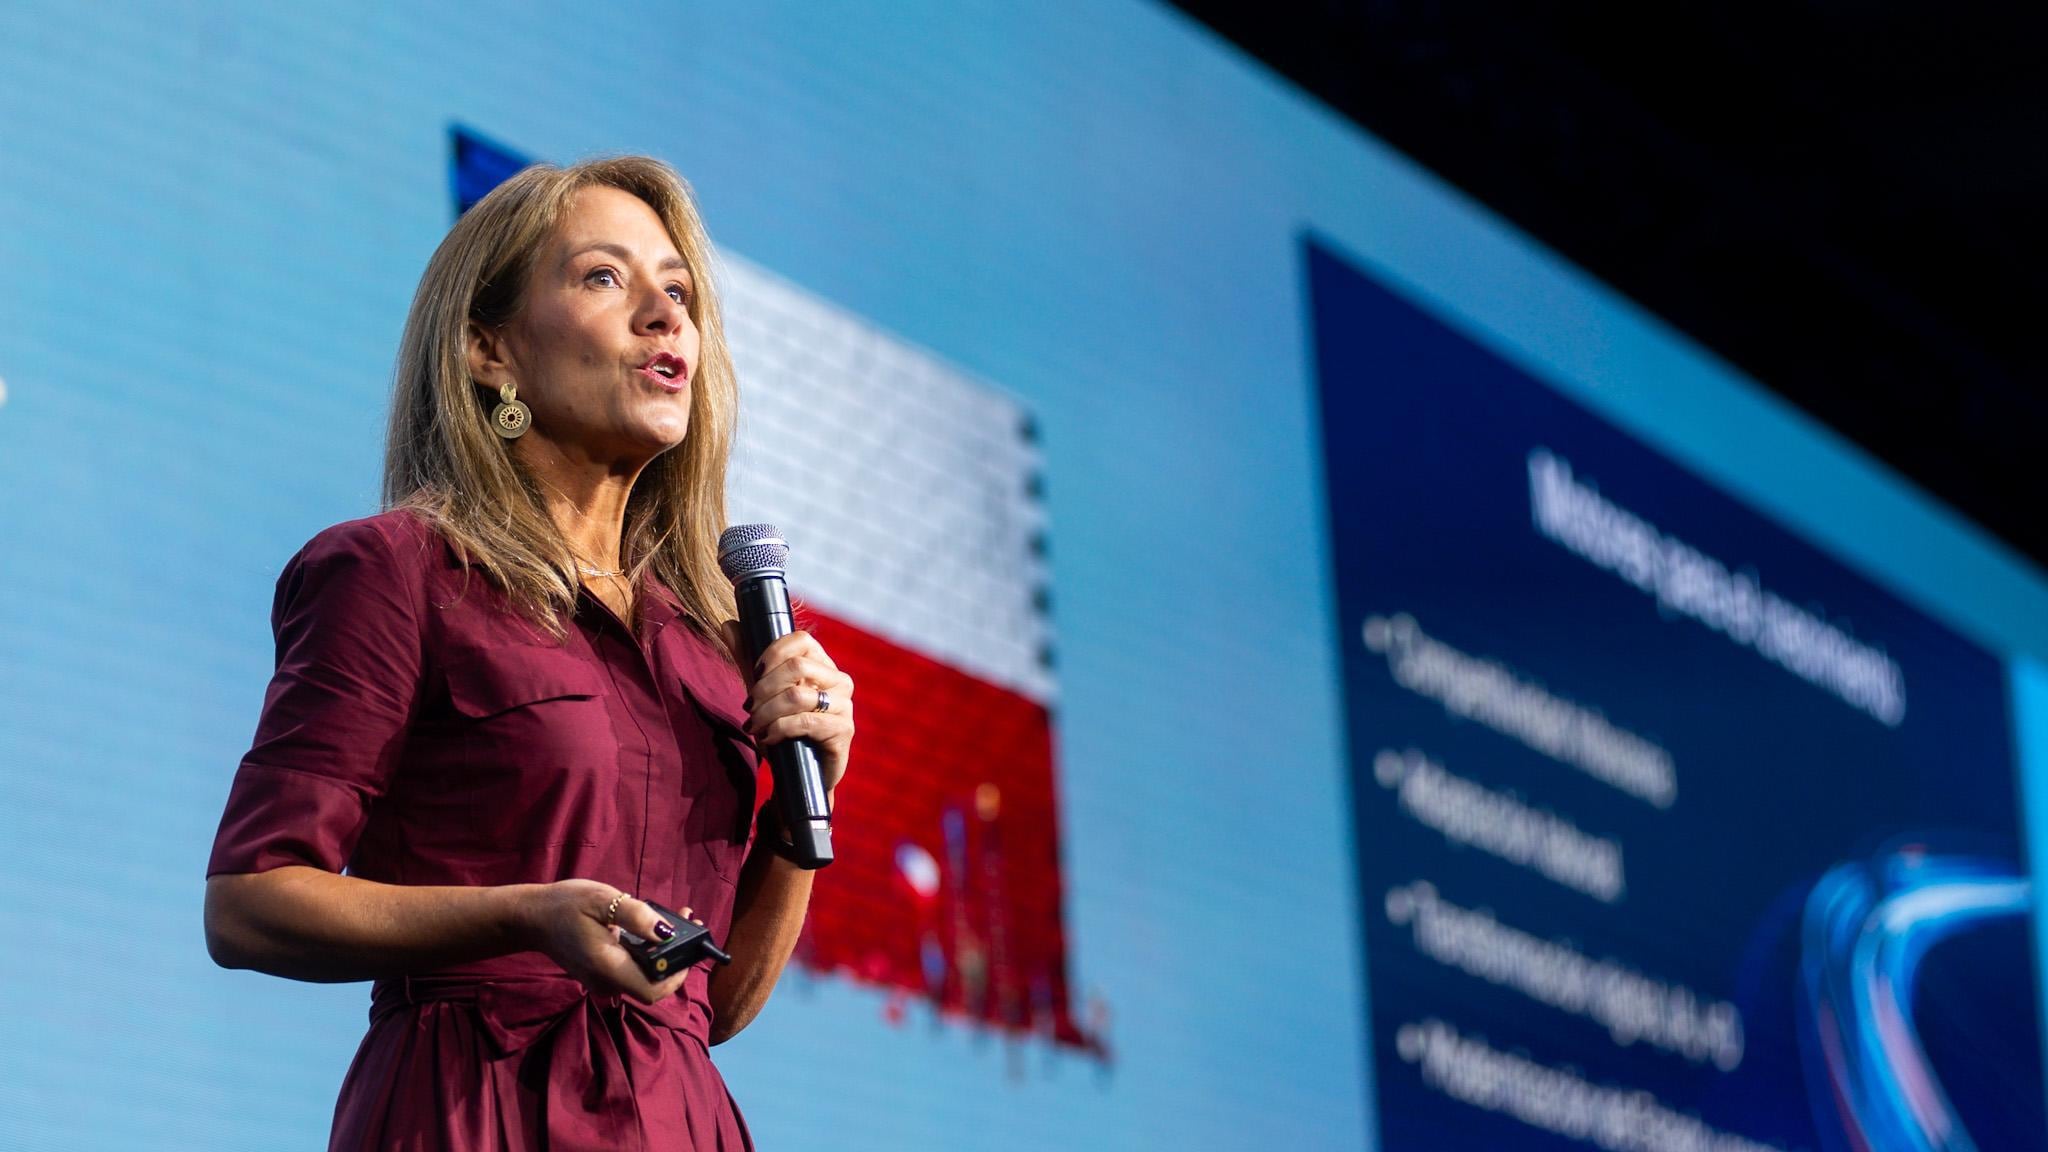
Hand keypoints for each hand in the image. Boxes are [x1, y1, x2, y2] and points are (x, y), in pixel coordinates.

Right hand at [514, 880, 705, 1004]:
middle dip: (677, 957)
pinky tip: (655, 927)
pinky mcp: (603, 974)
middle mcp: (607, 981)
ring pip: (644, 976)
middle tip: (690, 922)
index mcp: (608, 967)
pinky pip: (633, 970)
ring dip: (666, 952)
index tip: (690, 948)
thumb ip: (635, 915)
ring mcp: (604, 981)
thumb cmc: (566, 905)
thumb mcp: (602, 899)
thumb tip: (666, 932)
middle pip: (653, 984)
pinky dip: (650, 952)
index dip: (677, 975)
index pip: (652, 990)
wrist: (533, 918)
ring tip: (679, 917)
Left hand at [720, 623, 854, 795]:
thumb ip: (747, 658)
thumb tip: (728, 624)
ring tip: (754, 726)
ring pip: (797, 696)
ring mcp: (844, 707)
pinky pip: (804, 722)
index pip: (802, 640)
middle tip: (749, 707)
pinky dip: (778, 730)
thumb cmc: (785, 729)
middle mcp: (839, 681)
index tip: (754, 673)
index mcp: (823, 666)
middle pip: (797, 667)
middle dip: (763, 688)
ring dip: (766, 712)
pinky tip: (768, 739)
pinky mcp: (844, 731)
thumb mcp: (762, 691)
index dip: (772, 653)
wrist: (800, 775)